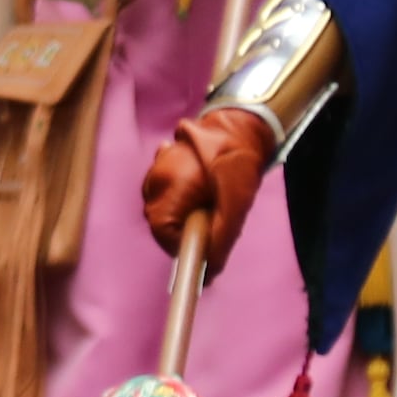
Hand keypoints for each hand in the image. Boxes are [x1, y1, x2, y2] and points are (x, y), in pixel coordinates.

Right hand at [140, 102, 281, 250]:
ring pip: (163, 206)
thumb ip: (220, 241)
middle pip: (161, 221)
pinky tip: (200, 187)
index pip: (163, 234)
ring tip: (209, 199)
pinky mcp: (162, 160)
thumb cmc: (238, 163)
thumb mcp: (235, 208)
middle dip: (185, 228)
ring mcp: (155, 167)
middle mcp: (155, 179)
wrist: (241, 124)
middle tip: (212, 219)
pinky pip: (165, 189)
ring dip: (184, 211)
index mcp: (168, 188)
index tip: (204, 245)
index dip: (183, 246)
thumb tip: (209, 272)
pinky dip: (180, 196)